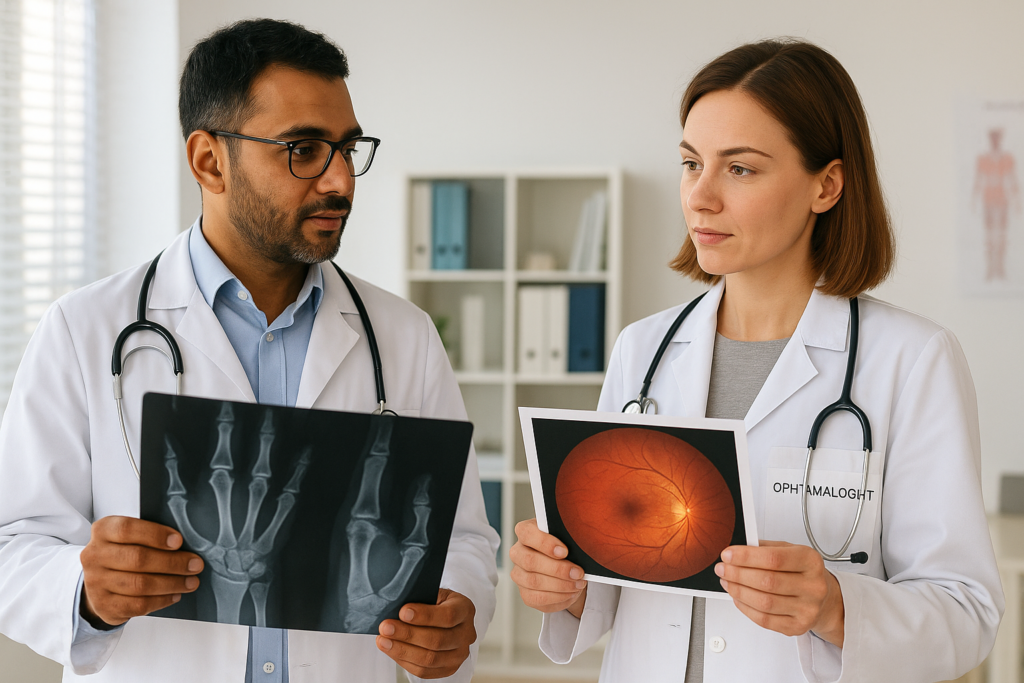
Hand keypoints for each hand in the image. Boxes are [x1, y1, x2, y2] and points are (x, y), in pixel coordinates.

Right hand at [79, 516, 203, 628]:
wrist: (98, 583)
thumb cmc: (122, 555)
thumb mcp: (129, 538)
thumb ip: (150, 536)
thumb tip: (184, 545)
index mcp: (103, 531)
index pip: (127, 529)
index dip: (155, 535)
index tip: (179, 541)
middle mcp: (94, 556)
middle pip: (138, 558)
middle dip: (173, 562)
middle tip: (195, 564)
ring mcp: (96, 582)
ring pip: (140, 584)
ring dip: (172, 583)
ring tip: (191, 582)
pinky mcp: (104, 605)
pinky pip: (138, 604)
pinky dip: (161, 600)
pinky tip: (175, 595)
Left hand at [375, 589, 476, 678]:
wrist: (445, 617)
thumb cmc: (435, 602)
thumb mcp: (433, 593)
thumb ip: (420, 599)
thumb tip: (395, 606)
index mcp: (465, 609)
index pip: (448, 615)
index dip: (425, 615)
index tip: (402, 612)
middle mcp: (467, 634)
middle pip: (437, 640)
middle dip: (408, 634)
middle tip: (386, 627)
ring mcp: (460, 654)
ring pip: (430, 659)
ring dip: (402, 650)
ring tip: (383, 641)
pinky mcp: (449, 668)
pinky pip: (425, 671)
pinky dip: (405, 661)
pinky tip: (391, 650)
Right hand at [509, 518, 586, 617]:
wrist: (567, 570)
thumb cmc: (565, 549)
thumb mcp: (567, 538)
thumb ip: (568, 536)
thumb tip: (579, 543)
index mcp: (526, 532)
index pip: (526, 533)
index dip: (544, 543)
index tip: (565, 551)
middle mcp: (518, 553)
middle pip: (529, 561)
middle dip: (557, 569)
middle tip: (577, 572)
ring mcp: (519, 574)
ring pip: (534, 581)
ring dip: (560, 585)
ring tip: (578, 584)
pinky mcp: (525, 593)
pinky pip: (538, 598)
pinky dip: (558, 597)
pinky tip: (571, 592)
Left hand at [715, 540, 844, 646]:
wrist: (824, 598)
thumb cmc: (802, 571)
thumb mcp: (789, 550)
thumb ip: (764, 548)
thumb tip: (736, 551)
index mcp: (810, 561)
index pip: (774, 559)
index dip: (746, 557)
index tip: (728, 554)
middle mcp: (813, 586)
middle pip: (767, 581)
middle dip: (737, 574)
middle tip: (722, 568)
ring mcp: (807, 609)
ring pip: (764, 602)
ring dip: (738, 591)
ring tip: (727, 582)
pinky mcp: (798, 626)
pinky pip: (765, 620)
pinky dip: (745, 608)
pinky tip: (738, 598)